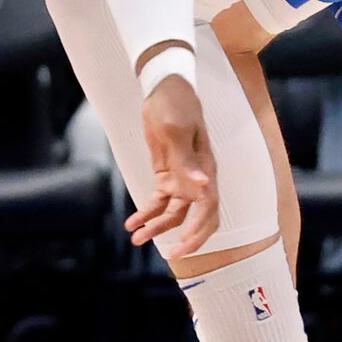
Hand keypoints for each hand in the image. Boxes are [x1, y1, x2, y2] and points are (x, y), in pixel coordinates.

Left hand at [126, 75, 218, 257]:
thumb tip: (203, 185)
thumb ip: (186, 160)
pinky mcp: (166, 174)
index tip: (182, 247)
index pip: (208, 209)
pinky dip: (147, 213)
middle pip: (197, 218)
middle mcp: (197, 178)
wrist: (163, 88)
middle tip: (169, 254)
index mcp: (206, 169)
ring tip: (136, 238)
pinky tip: (132, 222)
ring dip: (158, 227)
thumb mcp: (177, 130)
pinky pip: (158, 201)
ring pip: (174, 213)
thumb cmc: (174, 105)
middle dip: (185, 238)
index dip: (198, 231)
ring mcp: (182, 178)